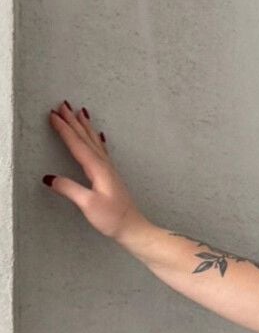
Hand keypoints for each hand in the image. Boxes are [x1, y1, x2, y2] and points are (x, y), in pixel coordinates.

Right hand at [43, 100, 145, 246]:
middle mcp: (104, 166)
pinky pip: (101, 149)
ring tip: (79, 112)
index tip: (53, 115)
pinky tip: (98, 135)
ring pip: (93, 141)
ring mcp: (109, 169)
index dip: (64, 129)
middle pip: (86, 138)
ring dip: (84, 126)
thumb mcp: (88, 205)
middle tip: (63, 105)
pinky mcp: (110, 176)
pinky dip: (96, 139)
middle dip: (73, 121)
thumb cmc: (114, 219)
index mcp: (98, 169)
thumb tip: (50, 178)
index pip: (77, 144)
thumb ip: (69, 189)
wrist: (133, 228)